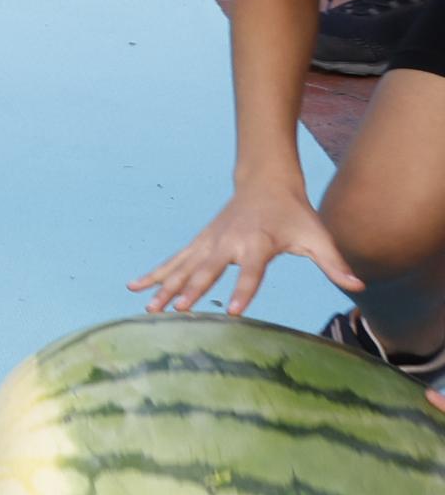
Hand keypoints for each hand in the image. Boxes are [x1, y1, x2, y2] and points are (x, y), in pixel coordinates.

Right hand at [135, 180, 354, 320]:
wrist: (265, 182)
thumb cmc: (295, 213)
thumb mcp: (318, 237)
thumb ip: (335, 263)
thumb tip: (359, 285)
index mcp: (256, 243)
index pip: (250, 272)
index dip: (243, 291)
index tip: (232, 311)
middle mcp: (227, 243)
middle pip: (207, 270)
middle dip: (191, 291)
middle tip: (178, 312)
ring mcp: (208, 242)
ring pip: (182, 267)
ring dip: (165, 288)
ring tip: (149, 309)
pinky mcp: (200, 242)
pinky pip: (173, 260)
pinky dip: (155, 274)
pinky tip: (135, 288)